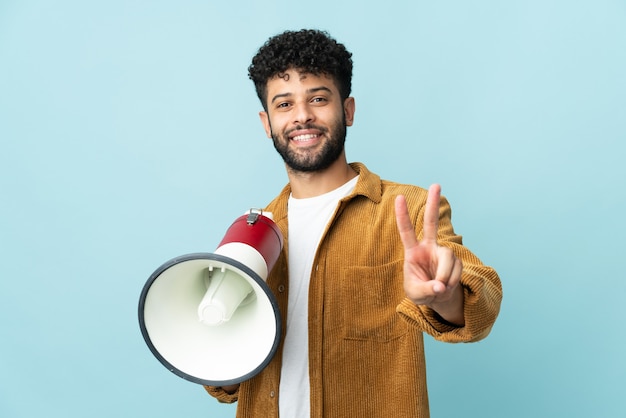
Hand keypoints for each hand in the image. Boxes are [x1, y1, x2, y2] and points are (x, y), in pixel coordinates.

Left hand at [395, 184, 463, 324]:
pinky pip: (457, 271)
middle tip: (436, 184)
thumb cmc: (421, 292)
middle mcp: (429, 247)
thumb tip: (441, 286)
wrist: (437, 297)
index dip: (403, 215)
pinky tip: (447, 287)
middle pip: (431, 222)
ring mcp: (443, 252)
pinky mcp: (456, 261)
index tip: (399, 197)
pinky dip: (452, 282)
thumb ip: (426, 290)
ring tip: (440, 288)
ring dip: (446, 276)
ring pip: (449, 258)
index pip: (406, 231)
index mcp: (413, 252)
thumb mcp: (416, 295)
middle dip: (433, 204)